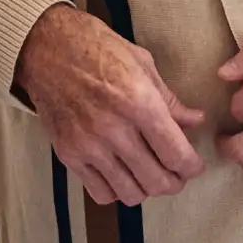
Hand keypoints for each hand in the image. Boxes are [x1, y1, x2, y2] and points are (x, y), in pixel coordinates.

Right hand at [15, 5, 205, 205]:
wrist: (47, 49)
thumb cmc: (98, 48)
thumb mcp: (143, 64)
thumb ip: (170, 100)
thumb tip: (195, 121)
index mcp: (139, 102)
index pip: (175, 153)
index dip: (191, 167)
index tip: (195, 166)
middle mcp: (114, 129)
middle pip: (155, 180)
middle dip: (174, 183)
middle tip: (178, 175)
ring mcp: (89, 146)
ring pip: (129, 193)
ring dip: (147, 190)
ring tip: (152, 176)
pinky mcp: (68, 155)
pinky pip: (99, 192)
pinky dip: (117, 191)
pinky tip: (123, 176)